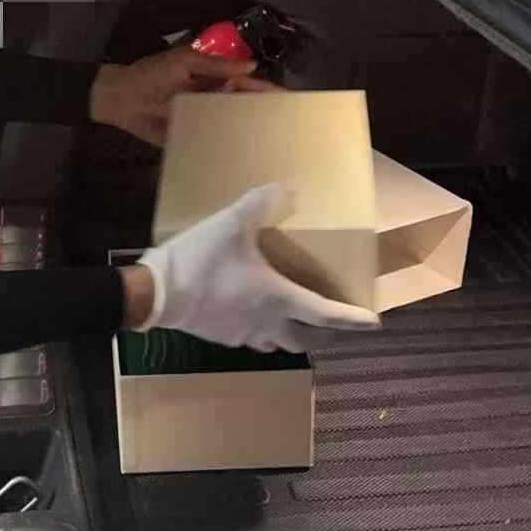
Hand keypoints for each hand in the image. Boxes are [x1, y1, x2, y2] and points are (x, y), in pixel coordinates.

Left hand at [89, 46, 276, 148]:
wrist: (122, 99)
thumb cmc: (152, 74)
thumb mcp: (184, 63)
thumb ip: (216, 65)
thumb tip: (251, 65)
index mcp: (214, 79)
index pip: (247, 84)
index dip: (267, 90)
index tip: (289, 98)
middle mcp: (213, 100)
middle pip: (245, 107)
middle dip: (265, 114)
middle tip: (288, 126)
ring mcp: (203, 120)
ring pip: (232, 127)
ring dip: (249, 134)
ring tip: (273, 146)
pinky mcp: (192, 138)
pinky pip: (211, 144)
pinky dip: (225, 150)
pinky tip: (242, 160)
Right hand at [134, 183, 379, 352]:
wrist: (156, 294)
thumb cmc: (199, 260)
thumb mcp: (230, 224)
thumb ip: (258, 204)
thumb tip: (282, 188)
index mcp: (278, 297)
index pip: (326, 315)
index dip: (353, 320)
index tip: (374, 324)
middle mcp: (266, 321)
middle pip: (305, 339)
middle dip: (322, 333)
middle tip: (329, 321)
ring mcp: (243, 333)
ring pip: (278, 343)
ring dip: (291, 333)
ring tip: (293, 318)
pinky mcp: (222, 336)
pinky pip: (251, 338)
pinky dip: (261, 330)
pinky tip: (252, 313)